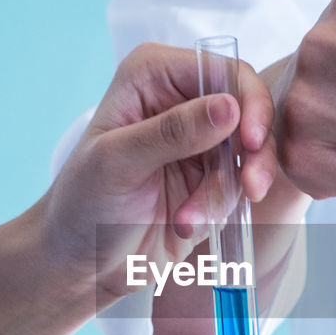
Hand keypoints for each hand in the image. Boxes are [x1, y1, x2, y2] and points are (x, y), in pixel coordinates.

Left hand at [45, 42, 275, 300]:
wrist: (84, 263)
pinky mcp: (210, 178)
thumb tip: (229, 106)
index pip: (223, 71)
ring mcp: (199, 140)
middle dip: (252, 155)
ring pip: (249, 155)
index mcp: (153, 75)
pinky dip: (218, 210)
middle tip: (251, 189)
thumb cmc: (83, 204)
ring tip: (186, 222)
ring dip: (224, 193)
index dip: (250, 102)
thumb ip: (173, 132)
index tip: (253, 143)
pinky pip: (238, 187)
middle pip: (249, 110)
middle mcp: (181, 99)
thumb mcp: (119, 162)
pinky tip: (184, 225)